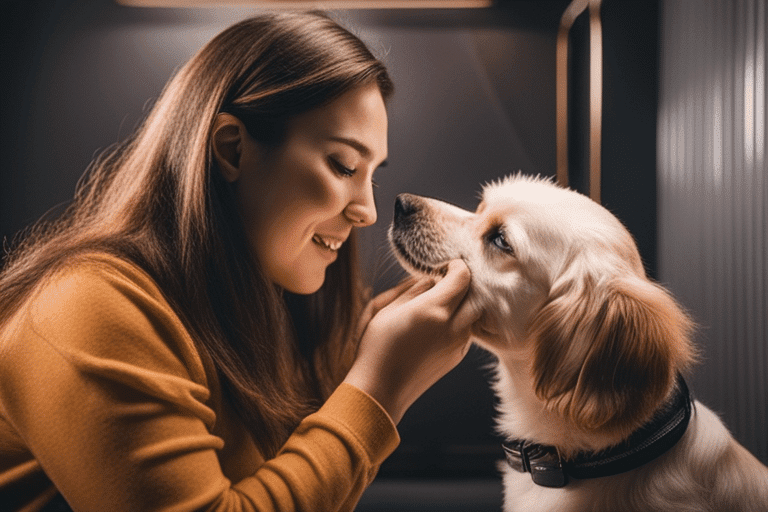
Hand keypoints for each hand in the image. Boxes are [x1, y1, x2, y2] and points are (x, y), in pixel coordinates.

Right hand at [343, 260, 478, 423]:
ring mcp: (458, 344)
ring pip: (474, 314)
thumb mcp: (385, 309)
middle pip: (475, 294)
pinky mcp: (457, 357)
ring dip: (462, 304)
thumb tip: (430, 279)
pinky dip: (460, 321)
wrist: (381, 390)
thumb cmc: (376, 347)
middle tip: (444, 282)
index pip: (463, 277)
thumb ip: (412, 289)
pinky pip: (467, 331)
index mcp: (434, 310)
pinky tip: (438, 323)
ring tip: (439, 303)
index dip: (456, 266)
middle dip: (463, 284)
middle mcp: (453, 327)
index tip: (444, 266)